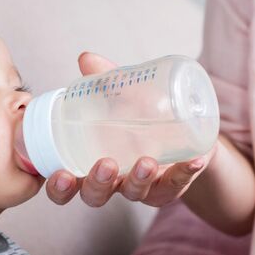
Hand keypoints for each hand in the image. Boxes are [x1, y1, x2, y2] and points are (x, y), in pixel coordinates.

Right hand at [43, 51, 217, 207]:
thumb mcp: (122, 97)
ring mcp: (143, 187)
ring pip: (135, 193)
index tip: (61, 175)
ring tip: (147, 161)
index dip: (60, 188)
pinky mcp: (171, 185)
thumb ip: (105, 81)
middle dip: (98, 184)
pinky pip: (177, 184)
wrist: (182, 131)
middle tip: (105, 164)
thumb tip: (87, 59)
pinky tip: (194, 160)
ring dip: (139, 180)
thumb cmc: (141, 116)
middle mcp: (114, 181)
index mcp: (91, 163)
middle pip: (96, 196)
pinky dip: (186, 172)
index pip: (68, 186)